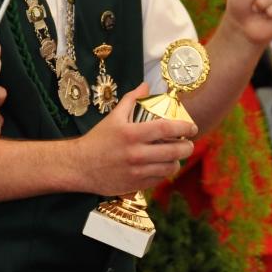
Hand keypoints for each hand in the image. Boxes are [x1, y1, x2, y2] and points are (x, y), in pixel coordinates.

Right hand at [71, 82, 196, 196]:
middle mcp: (136, 154)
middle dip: (187, 147)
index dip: (184, 127)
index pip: (166, 129)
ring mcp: (137, 172)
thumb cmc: (98, 140)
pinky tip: (162, 166)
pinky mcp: (136, 185)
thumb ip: (131, 100)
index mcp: (131, 134)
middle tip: (188, 143)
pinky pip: (159, 179)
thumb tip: (146, 86)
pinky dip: (165, 172)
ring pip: (170, 168)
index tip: (192, 127)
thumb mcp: (113, 117)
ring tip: (176, 155)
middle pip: (174, 151)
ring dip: (177, 161)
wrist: (80, 166)